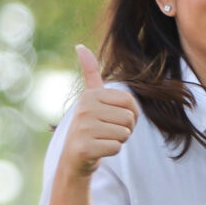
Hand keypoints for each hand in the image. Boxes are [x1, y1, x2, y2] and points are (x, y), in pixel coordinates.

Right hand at [62, 45, 138, 177]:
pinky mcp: (84, 148)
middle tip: (107, 132)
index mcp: (90, 95)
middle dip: (125, 129)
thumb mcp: (90, 99)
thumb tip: (80, 46)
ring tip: (101, 140)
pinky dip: (111, 151)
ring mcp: (83, 128)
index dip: (131, 113)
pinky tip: (97, 150)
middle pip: (129, 118)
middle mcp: (84, 109)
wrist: (74, 159)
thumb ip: (90, 73)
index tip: (115, 118)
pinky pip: (116, 147)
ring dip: (118, 140)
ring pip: (124, 133)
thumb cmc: (90, 127)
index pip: (130, 101)